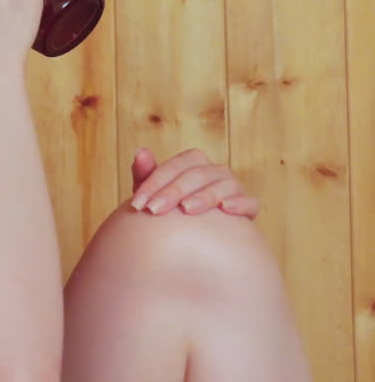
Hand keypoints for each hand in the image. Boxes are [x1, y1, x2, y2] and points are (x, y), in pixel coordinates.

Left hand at [129, 148, 259, 218]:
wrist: (196, 237)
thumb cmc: (170, 211)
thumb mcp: (155, 195)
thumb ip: (146, 175)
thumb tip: (141, 151)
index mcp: (194, 163)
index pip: (176, 164)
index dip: (155, 182)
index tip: (138, 203)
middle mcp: (216, 171)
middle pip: (197, 174)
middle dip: (173, 191)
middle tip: (154, 210)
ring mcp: (235, 187)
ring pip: (224, 184)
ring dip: (205, 195)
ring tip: (186, 209)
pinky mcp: (249, 207)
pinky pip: (251, 202)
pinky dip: (240, 203)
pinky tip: (225, 209)